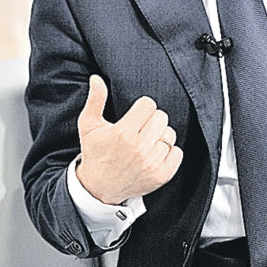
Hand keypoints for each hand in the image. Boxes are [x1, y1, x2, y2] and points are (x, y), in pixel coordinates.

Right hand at [76, 75, 182, 203]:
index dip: (141, 109)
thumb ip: (95, 99)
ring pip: (170, 133)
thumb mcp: (89, 125)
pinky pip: (177, 152)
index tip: (133, 117)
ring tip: (145, 143)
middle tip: (138, 130)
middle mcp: (139, 148)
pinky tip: (154, 154)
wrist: (98, 188)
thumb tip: (97, 78)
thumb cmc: (95, 153)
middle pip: (161, 116)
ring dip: (159, 136)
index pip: (148, 104)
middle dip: (150, 120)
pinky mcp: (161, 176)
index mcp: (123, 133)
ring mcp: (152, 163)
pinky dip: (168, 152)